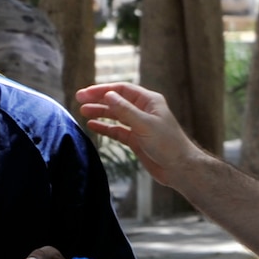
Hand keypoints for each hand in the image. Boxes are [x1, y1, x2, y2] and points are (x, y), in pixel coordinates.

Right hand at [76, 82, 206, 185]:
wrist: (179, 168)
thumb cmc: (167, 144)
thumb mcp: (144, 124)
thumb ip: (125, 110)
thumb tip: (107, 95)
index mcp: (149, 101)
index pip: (122, 90)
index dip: (102, 90)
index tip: (85, 93)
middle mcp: (144, 111)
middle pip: (117, 101)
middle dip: (98, 100)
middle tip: (79, 100)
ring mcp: (140, 125)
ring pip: (116, 115)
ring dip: (100, 113)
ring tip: (83, 112)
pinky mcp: (137, 140)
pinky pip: (117, 130)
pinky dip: (105, 128)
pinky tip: (92, 125)